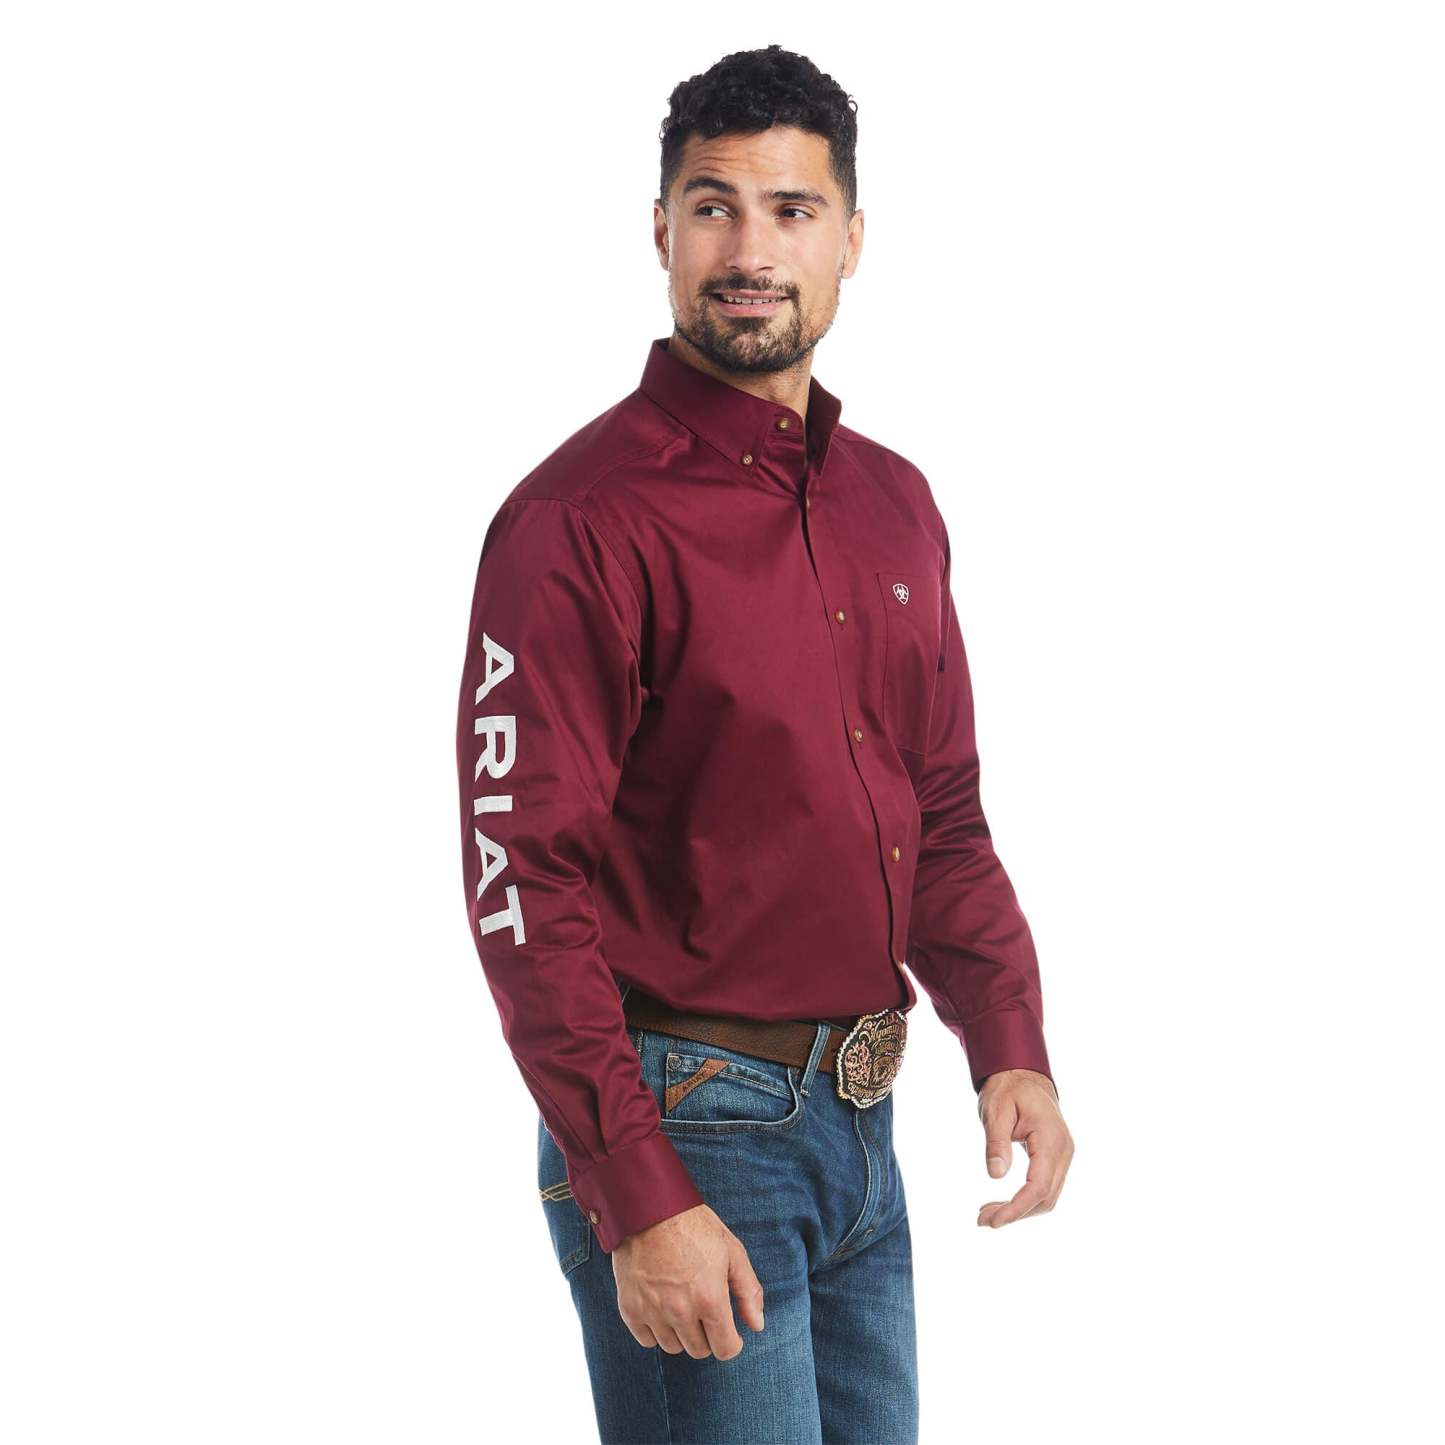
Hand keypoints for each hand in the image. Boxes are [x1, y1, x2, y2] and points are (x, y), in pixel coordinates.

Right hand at [612, 1204, 764, 1359]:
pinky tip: (660, 1306)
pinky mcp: (630, 1309)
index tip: (729, 1332)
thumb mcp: (731, 1251)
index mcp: (710, 1299)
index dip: (731, 1342)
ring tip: (681, 1303)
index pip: (725, 1350)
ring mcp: (653, 1312)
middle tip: (703, 1309)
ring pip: (673, 1347)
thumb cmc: (694, 1226)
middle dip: (706, 1335)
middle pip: (699, 1350)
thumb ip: (748, 1291)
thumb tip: (757, 1325)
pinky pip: (647, 1340)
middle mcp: (681, 1312)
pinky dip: (655, 1329)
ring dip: (681, 1333)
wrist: (649, 1208)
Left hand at [975, 1068, 1072, 1226]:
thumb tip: (996, 1175)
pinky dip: (1026, 1200)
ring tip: (988, 1214)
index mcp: (1051, 1139)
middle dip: (1015, 1214)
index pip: (1038, 1186)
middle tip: (982, 1220)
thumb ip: (996, 1142)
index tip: (994, 1221)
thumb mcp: (996, 1111)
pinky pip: (1045, 1187)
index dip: (1017, 1208)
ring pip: (1047, 1196)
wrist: (1023, 1076)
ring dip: (1020, 1210)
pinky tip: (1003, 1203)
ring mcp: (1063, 1156)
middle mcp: (1063, 1151)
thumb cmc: (1008, 1090)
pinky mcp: (1056, 1158)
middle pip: (1045, 1197)